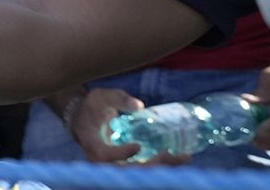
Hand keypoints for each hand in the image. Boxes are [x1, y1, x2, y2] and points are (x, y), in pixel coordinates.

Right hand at [68, 88, 191, 165]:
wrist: (84, 120)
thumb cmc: (92, 107)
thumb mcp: (101, 97)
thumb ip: (119, 99)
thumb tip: (139, 105)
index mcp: (92, 144)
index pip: (104, 155)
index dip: (120, 154)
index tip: (137, 146)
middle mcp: (103, 160)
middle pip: (127, 170)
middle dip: (151, 165)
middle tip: (170, 153)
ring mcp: (116, 164)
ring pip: (138, 173)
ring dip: (162, 167)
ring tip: (184, 158)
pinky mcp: (127, 163)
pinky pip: (144, 169)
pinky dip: (161, 165)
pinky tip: (178, 158)